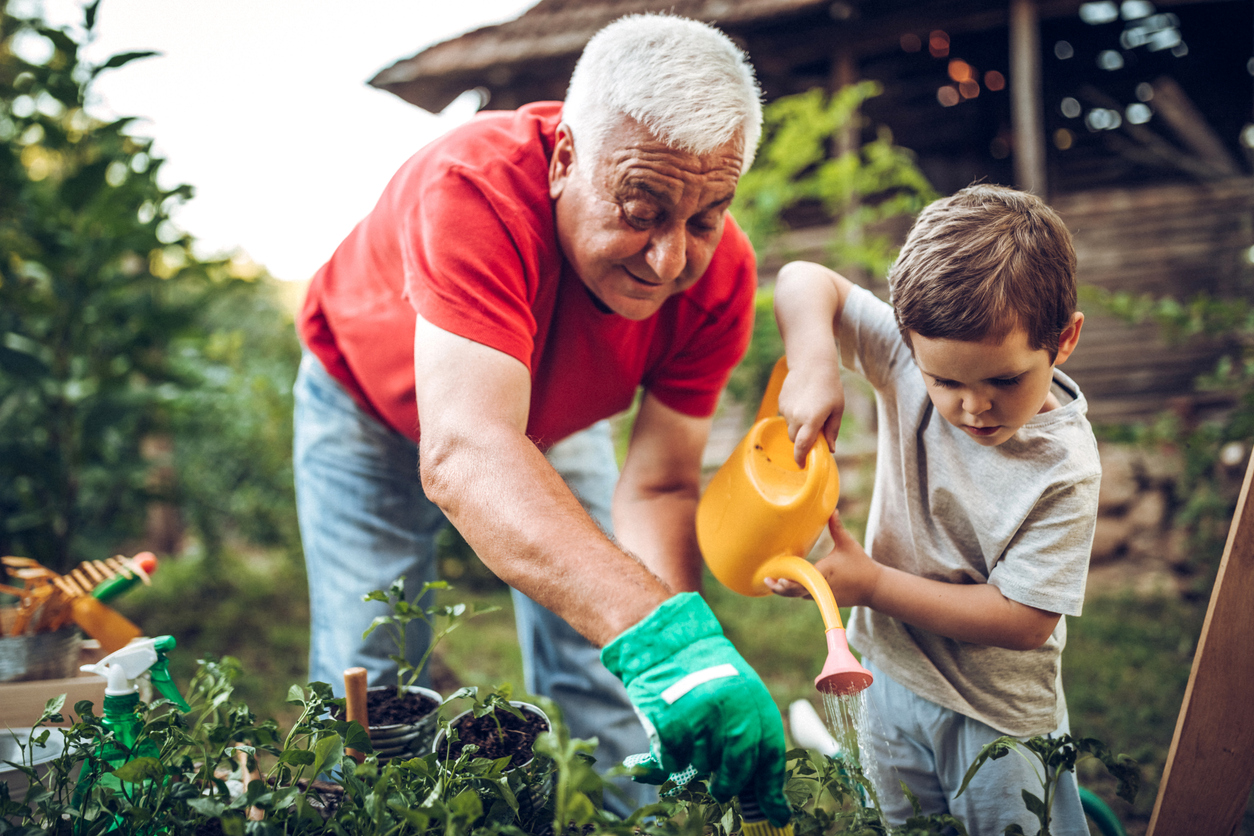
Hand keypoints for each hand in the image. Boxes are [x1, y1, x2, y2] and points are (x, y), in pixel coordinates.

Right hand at [601, 593, 789, 825]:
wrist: (662, 642)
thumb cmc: (702, 671)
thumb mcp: (736, 692)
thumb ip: (750, 733)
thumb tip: (769, 794)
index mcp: (754, 698)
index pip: (769, 753)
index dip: (772, 788)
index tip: (777, 814)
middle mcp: (731, 708)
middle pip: (738, 768)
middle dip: (730, 784)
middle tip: (722, 788)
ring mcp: (700, 716)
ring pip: (703, 766)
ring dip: (696, 762)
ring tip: (690, 736)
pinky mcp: (670, 723)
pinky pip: (674, 762)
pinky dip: (671, 758)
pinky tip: (670, 736)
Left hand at [764, 511, 879, 607]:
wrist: (874, 587)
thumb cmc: (861, 564)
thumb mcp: (848, 544)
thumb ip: (837, 527)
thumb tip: (832, 509)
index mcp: (824, 573)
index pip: (802, 579)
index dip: (788, 581)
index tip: (776, 577)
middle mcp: (821, 587)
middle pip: (795, 591)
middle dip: (781, 588)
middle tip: (767, 581)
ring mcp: (823, 595)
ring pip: (799, 595)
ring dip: (786, 591)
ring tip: (771, 583)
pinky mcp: (825, 599)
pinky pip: (806, 596)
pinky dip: (796, 592)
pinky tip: (786, 586)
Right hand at [777, 358, 843, 466]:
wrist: (812, 363)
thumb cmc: (830, 386)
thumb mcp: (837, 409)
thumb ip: (832, 431)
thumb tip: (831, 450)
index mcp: (812, 420)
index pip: (802, 446)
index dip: (801, 458)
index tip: (802, 466)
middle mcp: (796, 417)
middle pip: (795, 439)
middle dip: (803, 441)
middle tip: (815, 433)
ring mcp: (786, 410)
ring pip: (790, 428)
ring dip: (799, 427)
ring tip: (811, 410)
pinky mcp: (781, 402)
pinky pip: (786, 416)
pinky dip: (794, 415)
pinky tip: (803, 401)